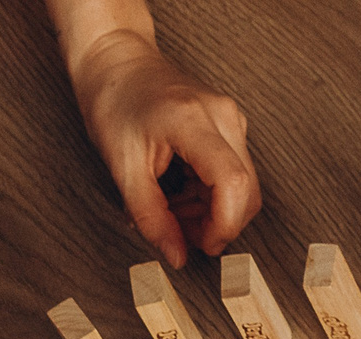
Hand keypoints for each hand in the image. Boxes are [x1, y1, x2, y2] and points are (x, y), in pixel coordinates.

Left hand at [66, 29, 258, 266]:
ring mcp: (232, 119)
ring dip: (214, 211)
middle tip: (181, 232)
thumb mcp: (121, 166)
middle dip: (219, 223)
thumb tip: (177, 257)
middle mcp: (223, 117)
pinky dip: (212, 195)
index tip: (201, 245)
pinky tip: (182, 192)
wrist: (116, 59)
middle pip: (247, 191)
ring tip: (174, 210)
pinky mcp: (231, 125)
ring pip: (245, 187)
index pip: (234, 183)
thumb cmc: (113, 101)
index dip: (224, 225)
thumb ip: (151, 216)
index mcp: (193, 121)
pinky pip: (237, 174)